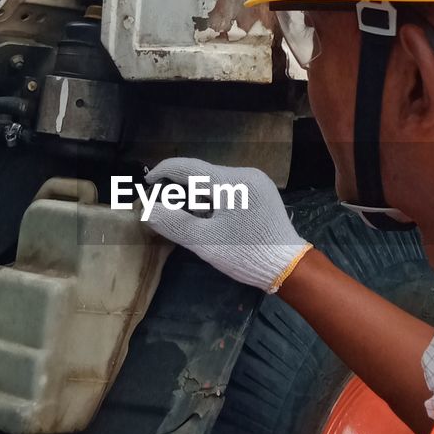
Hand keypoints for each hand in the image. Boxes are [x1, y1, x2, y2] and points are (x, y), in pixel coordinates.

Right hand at [143, 158, 311, 291]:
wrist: (287, 266)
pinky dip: (215, 199)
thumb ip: (174, 222)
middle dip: (182, 190)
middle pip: (202, 175)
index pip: (188, 167)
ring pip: (216, 182)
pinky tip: (211, 218)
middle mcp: (245, 174)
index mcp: (231, 182)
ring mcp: (257, 181)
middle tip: (165, 209)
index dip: (163, 171)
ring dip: (198, 196)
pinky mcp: (262, 192)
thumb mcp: (204, 241)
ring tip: (189, 218)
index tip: (146, 183)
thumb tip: (148, 209)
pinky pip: (230, 188)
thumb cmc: (245, 254)